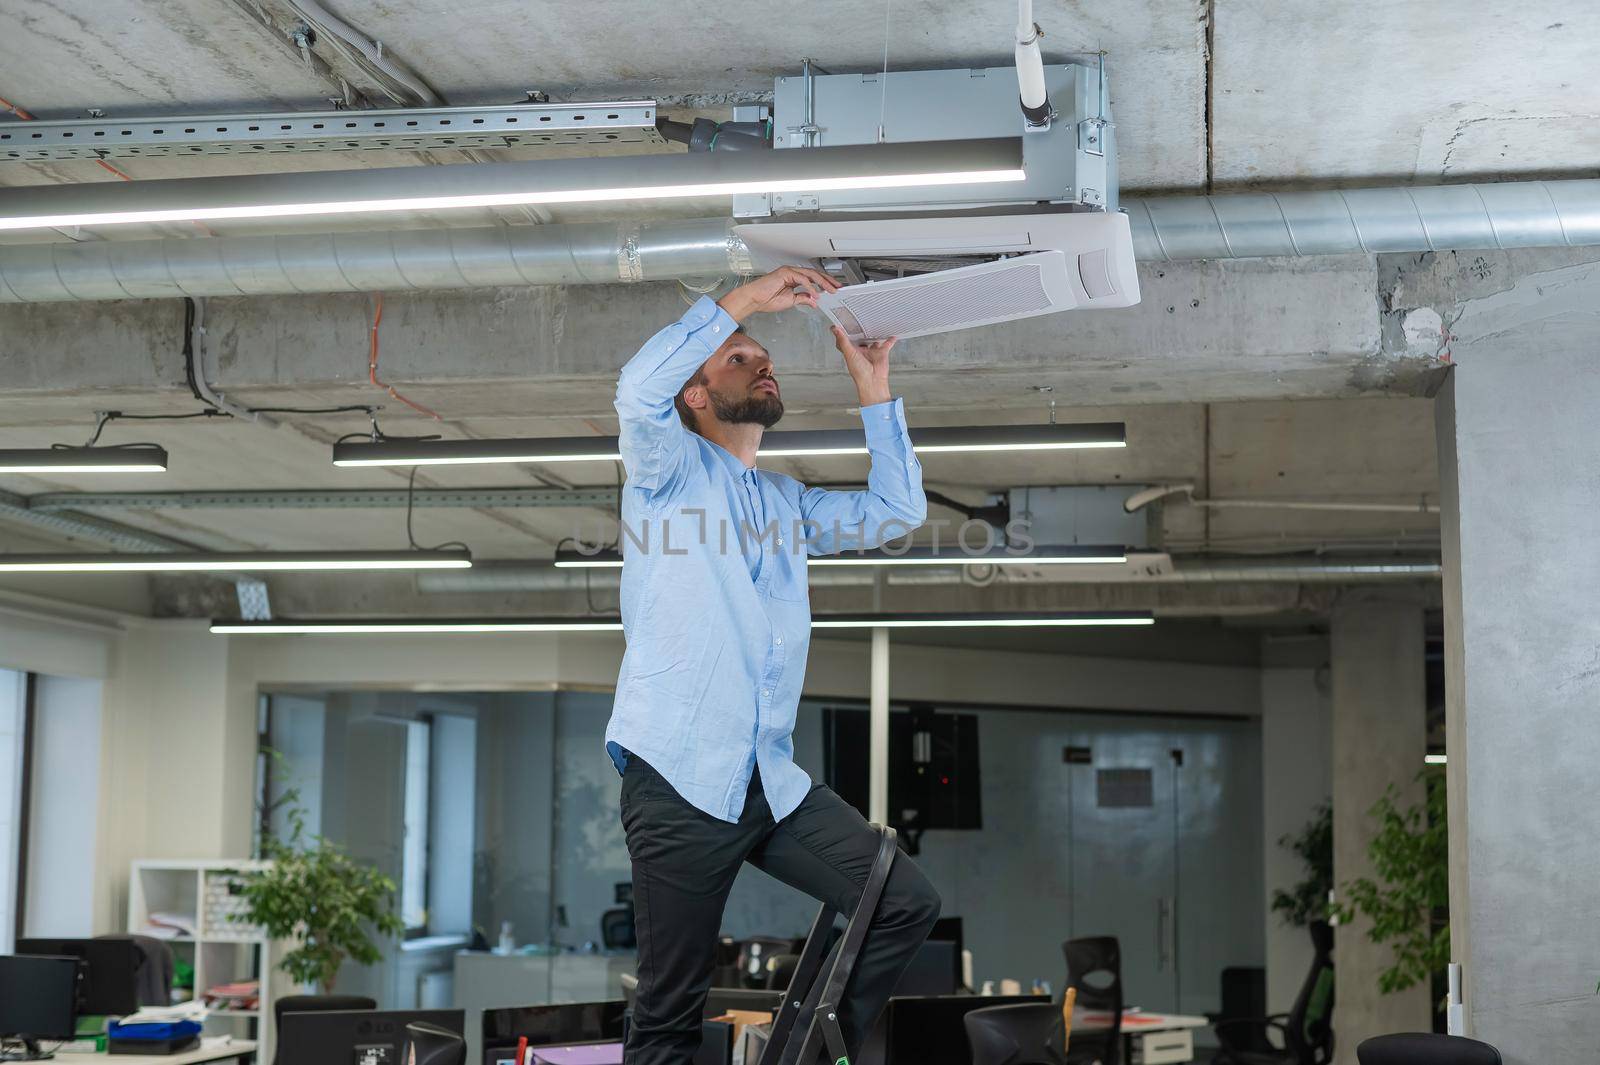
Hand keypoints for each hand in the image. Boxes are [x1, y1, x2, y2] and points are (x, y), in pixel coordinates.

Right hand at [717, 266, 839, 321]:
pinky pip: (802, 279)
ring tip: (830, 290)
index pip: (813, 279)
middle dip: (828, 281)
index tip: (834, 289)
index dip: (825, 283)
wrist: (754, 299)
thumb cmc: (766, 299)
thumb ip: (803, 299)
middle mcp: (792, 273)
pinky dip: (810, 287)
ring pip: (811, 274)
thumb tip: (814, 301)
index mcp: (794, 278)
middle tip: (837, 288)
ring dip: (822, 282)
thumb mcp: (790, 301)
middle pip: (815, 274)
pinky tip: (814, 294)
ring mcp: (789, 271)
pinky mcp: (785, 272)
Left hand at [832, 326, 895, 406]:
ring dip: (875, 336)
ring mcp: (871, 353)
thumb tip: (834, 329)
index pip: (845, 342)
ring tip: (875, 327)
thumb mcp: (849, 353)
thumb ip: (843, 340)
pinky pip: (887, 345)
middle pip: (860, 340)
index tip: (839, 326)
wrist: (873, 380)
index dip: (842, 335)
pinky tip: (892, 336)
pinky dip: (890, 340)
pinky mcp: (881, 354)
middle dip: (859, 333)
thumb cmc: (859, 372)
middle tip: (857, 324)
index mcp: (851, 352)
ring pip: (874, 342)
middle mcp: (861, 352)